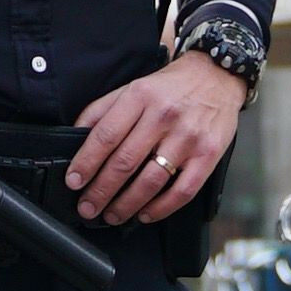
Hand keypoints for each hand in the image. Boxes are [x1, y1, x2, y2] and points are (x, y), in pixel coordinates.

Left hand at [66, 53, 247, 226]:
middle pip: (125, 162)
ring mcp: (187, 137)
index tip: (73, 181)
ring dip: (126, 204)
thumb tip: (76, 136)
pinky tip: (145, 214)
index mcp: (140, 96)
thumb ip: (104, 109)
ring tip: (112, 215)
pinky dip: (160, 209)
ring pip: (150, 181)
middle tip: (87, 207)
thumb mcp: (134, 86)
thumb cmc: (170, 86)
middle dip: (100, 191)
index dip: (86, 162)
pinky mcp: (208, 155)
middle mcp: (163, 116)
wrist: (216, 75)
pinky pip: (182, 191)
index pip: (106, 135)